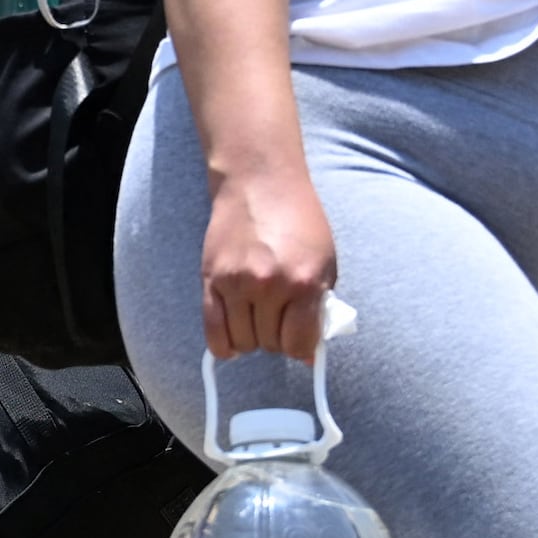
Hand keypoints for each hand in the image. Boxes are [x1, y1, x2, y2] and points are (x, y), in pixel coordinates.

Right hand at [199, 156, 337, 368]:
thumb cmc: (299, 221)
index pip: (299, 343)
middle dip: (277, 339)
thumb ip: (319, 308)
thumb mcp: (326, 262)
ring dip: (252, 339)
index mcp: (304, 282)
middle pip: (271, 344)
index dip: (301, 347)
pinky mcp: (212, 279)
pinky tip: (233, 343)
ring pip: (243, 341)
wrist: (261, 182)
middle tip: (279, 322)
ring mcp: (237, 283)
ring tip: (257, 321)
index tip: (299, 340)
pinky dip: (224, 346)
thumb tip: (308, 355)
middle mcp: (269, 286)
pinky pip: (213, 332)